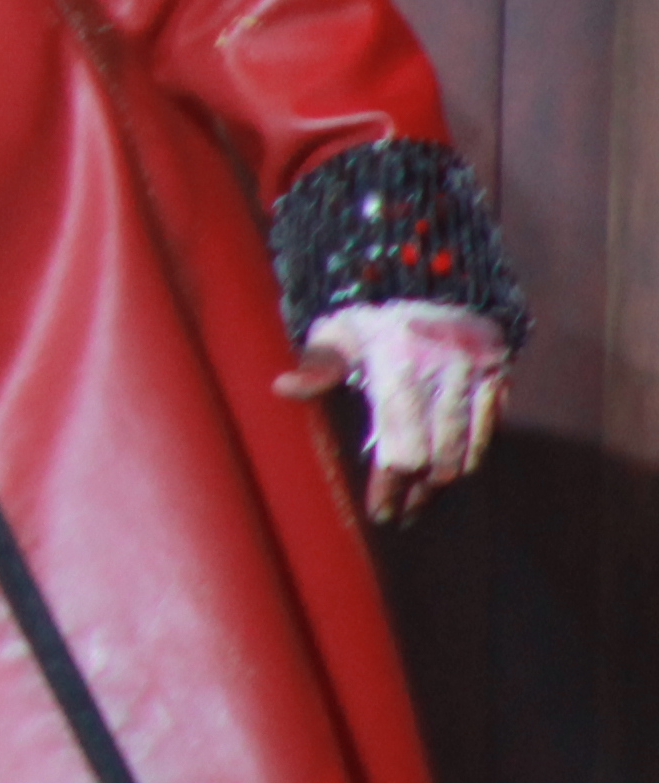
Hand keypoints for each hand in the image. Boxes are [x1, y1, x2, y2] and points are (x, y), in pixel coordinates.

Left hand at [275, 301, 510, 522]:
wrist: (426, 269)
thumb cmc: (369, 310)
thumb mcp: (335, 329)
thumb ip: (315, 364)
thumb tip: (282, 388)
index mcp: (399, 363)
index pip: (401, 448)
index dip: (390, 487)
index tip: (381, 513)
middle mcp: (445, 370)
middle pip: (438, 458)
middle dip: (418, 490)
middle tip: (401, 509)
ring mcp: (479, 371)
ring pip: (469, 450)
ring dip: (446, 478)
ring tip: (422, 494)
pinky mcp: (500, 371)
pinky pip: (491, 428)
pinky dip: (472, 450)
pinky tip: (451, 464)